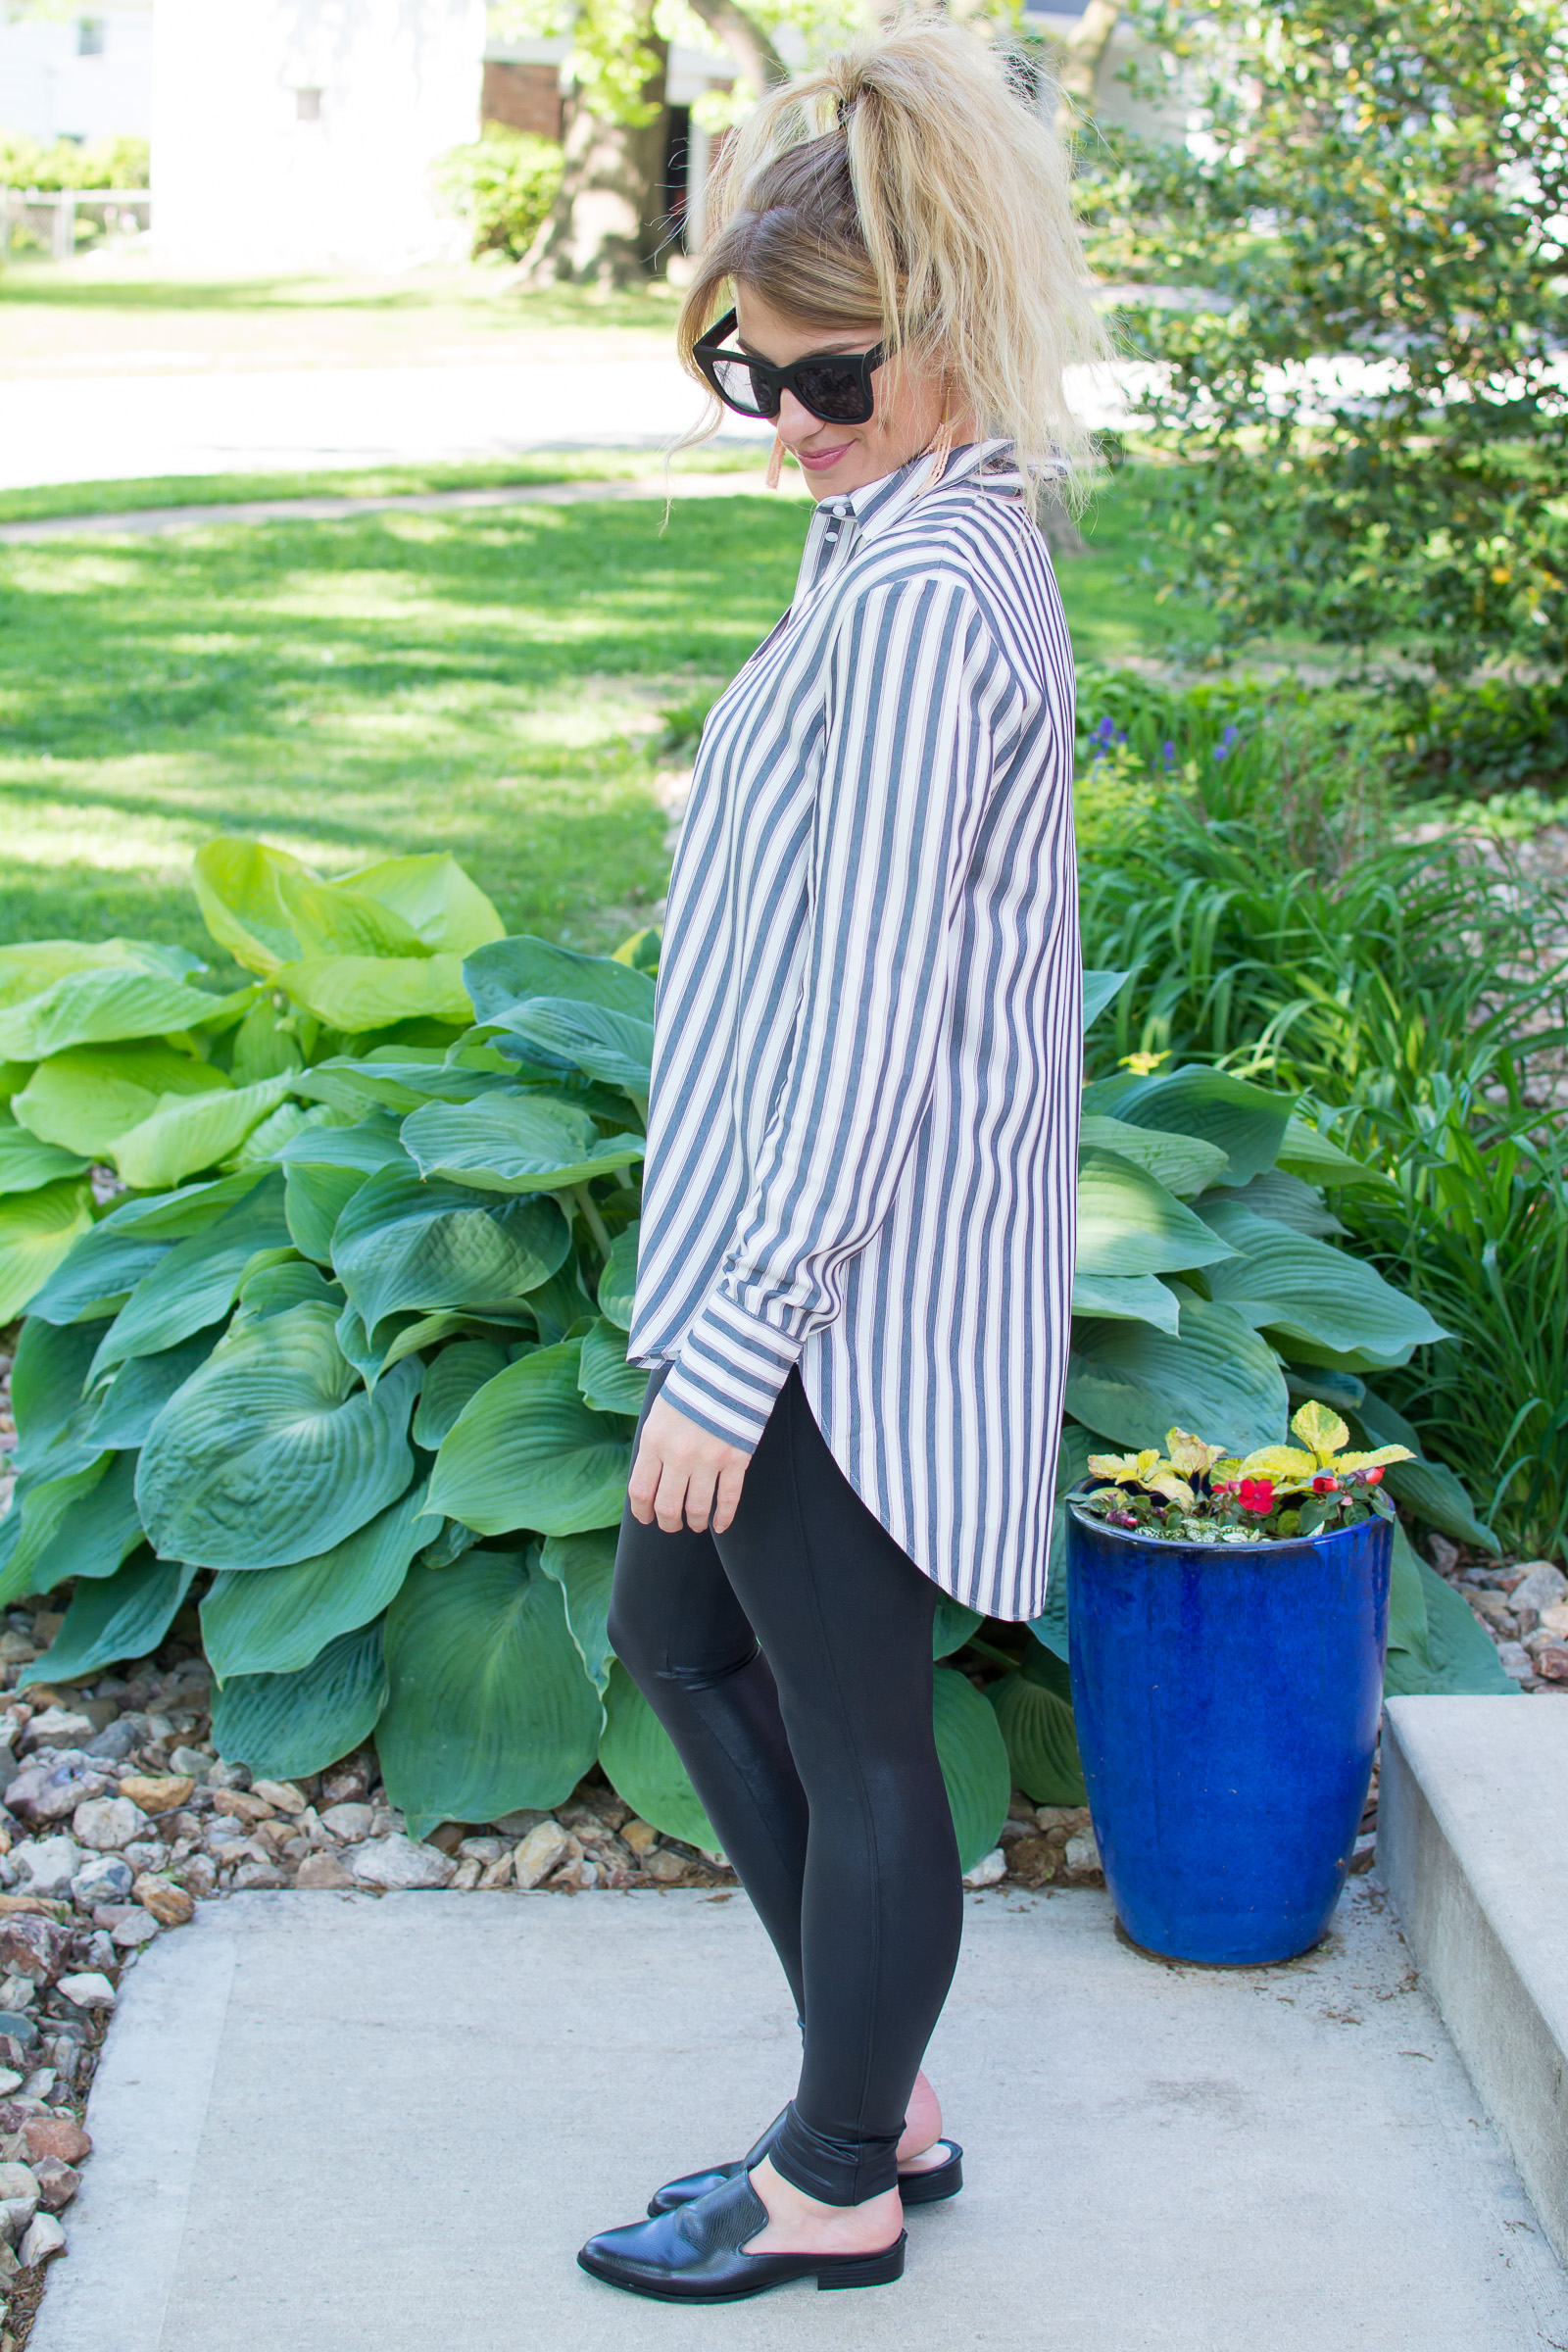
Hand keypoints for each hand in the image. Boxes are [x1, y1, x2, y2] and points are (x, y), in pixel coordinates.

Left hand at [629, 1394, 751, 1534]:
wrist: (729, 1366)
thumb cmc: (691, 1388)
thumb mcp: (660, 1413)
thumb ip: (654, 1446)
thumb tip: (650, 1480)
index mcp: (654, 1440)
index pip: (640, 1490)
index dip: (641, 1511)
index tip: (646, 1518)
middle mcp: (678, 1454)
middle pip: (667, 1506)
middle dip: (667, 1523)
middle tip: (671, 1525)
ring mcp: (709, 1458)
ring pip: (697, 1508)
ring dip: (694, 1522)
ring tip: (694, 1524)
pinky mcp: (736, 1458)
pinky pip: (728, 1498)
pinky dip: (724, 1518)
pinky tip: (720, 1526)